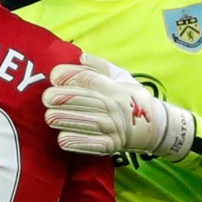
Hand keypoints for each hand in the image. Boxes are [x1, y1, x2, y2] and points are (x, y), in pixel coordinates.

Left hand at [42, 53, 194, 160]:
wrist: (155, 126)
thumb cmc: (130, 98)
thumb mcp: (121, 77)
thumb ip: (99, 66)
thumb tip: (80, 56)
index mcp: (114, 87)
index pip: (90, 79)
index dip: (70, 76)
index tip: (54, 76)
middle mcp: (115, 106)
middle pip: (86, 100)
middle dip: (62, 99)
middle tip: (46, 98)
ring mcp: (114, 127)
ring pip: (87, 122)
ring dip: (66, 120)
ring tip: (50, 117)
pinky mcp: (112, 145)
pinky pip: (93, 144)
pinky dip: (77, 142)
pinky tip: (62, 139)